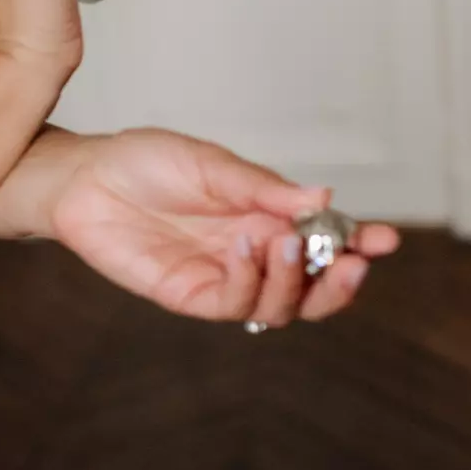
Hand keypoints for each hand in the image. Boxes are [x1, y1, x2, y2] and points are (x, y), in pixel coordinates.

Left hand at [41, 127, 400, 323]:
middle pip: (312, 290)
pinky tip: (246, 247)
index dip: (358, 245)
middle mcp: (252, 254)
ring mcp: (222, 278)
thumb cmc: (145, 161)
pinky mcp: (188, 295)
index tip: (386, 240)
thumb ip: (263, 188)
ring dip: (294, 279)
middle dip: (340, 282)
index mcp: (266, 218)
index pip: (323, 242)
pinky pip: (232, 303)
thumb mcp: (211, 164)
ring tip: (286, 241)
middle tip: (353, 262)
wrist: (84, 176)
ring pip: (279, 308)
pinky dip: (249, 280)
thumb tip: (323, 198)